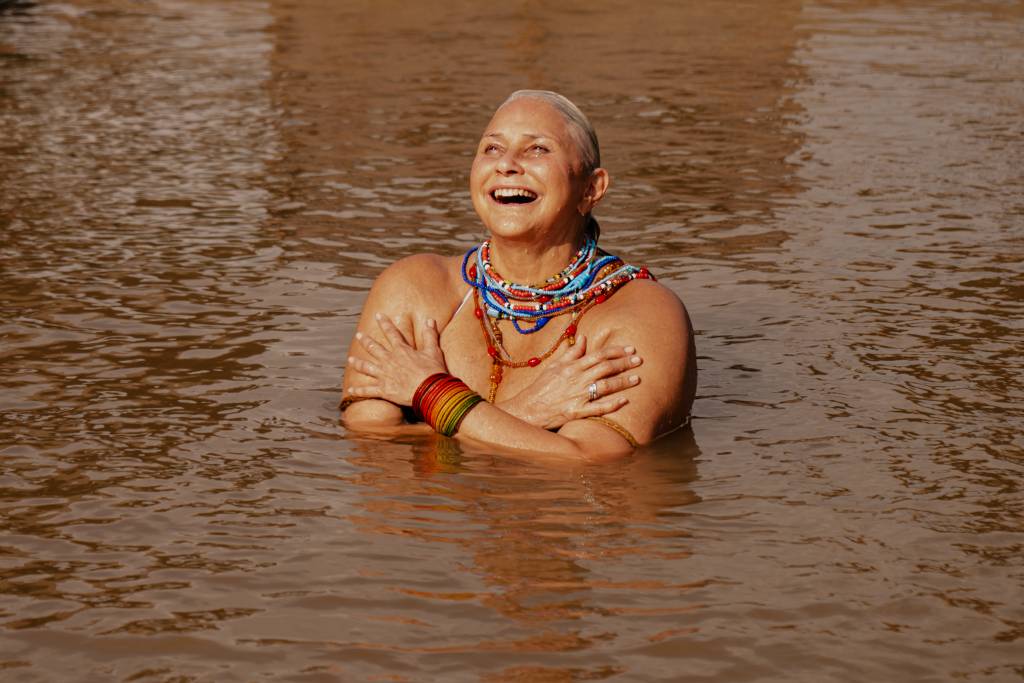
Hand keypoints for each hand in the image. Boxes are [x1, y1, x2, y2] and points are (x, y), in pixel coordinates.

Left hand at [345, 314, 447, 405]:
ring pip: (366, 367)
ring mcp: (384, 375)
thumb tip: (430, 320)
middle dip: (365, 340)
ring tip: (350, 359)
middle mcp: (389, 360)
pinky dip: (358, 391)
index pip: (391, 333)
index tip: (378, 315)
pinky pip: (367, 390)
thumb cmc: (432, 371)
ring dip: (357, 363)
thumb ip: (430, 335)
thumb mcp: (433, 351)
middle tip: (358, 335)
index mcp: (401, 350)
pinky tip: (350, 390)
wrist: (429, 390)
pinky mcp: (383, 390)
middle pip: (374, 348)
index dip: (384, 323)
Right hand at [499, 335, 641, 429]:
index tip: (630, 349)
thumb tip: (583, 337)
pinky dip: (612, 404)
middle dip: (624, 363)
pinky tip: (624, 400)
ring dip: (623, 381)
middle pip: (605, 368)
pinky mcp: (576, 412)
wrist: (527, 409)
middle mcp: (576, 379)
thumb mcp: (554, 366)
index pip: (598, 355)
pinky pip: (597, 408)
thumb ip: (571, 352)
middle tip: (640, 360)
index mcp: (572, 366)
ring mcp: (577, 396)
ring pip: (605, 386)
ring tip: (637, 379)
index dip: (616, 351)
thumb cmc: (542, 387)